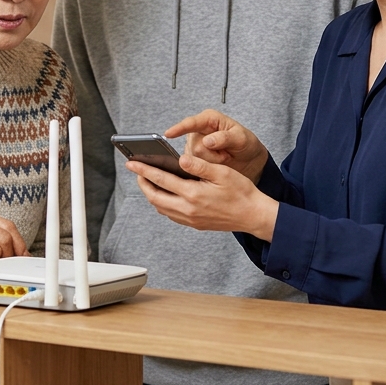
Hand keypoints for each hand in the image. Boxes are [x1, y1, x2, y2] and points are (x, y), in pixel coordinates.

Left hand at [125, 154, 278, 241]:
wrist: (253, 215)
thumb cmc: (241, 192)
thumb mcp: (222, 172)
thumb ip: (199, 165)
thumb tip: (180, 159)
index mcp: (194, 194)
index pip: (161, 179)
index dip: (144, 170)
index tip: (132, 163)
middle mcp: (188, 209)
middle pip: (154, 196)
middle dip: (143, 182)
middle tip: (137, 171)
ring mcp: (190, 219)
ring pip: (161, 207)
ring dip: (151, 194)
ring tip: (148, 180)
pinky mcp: (195, 224)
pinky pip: (171, 214)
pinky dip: (163, 203)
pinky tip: (165, 194)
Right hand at [166, 109, 269, 183]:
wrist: (250, 161)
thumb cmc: (246, 144)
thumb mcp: (241, 138)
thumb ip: (225, 138)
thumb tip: (207, 141)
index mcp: (209, 120)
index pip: (191, 123)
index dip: (179, 128)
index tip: (169, 134)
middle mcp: (198, 131)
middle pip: (194, 147)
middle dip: (211, 155)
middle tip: (226, 154)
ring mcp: (195, 146)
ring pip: (193, 160)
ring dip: (210, 163)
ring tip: (223, 158)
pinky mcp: (194, 160)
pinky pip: (194, 167)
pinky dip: (206, 169)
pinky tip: (216, 165)